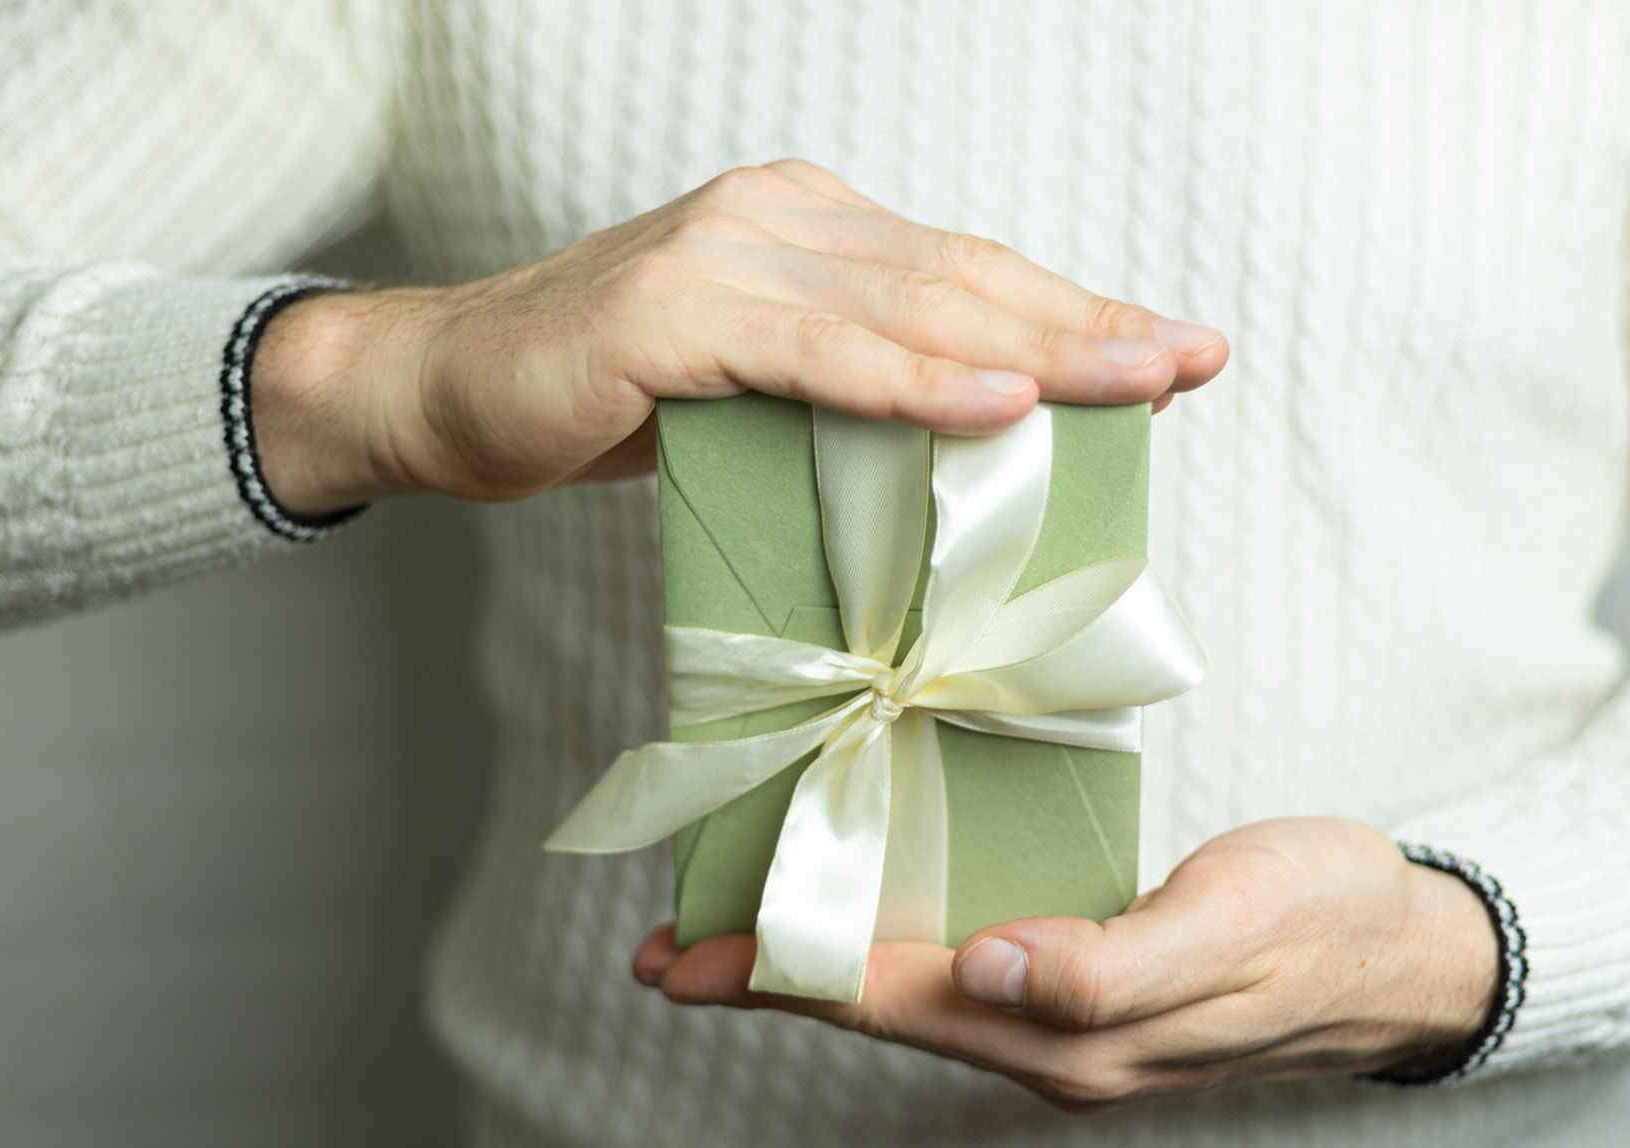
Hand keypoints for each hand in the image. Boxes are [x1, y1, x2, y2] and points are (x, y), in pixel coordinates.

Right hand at [251, 158, 1229, 516]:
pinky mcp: (671, 312)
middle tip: (1189, 364)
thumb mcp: (754, 396)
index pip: (967, 273)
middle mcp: (779, 217)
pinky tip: (996, 403)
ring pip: (909, 305)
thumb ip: (846, 395)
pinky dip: (912, 381)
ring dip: (1034, 350)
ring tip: (1135, 382)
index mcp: (807, 228)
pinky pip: (817, 352)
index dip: (1075, 313)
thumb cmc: (601, 406)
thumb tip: (968, 449)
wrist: (440, 395)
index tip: (1174, 355)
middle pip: (963, 279)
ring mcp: (724, 254)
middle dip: (1086, 328)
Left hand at [633, 817, 1498, 1111]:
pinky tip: (857, 917)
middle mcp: (1054, 1045)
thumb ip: (1113, 965)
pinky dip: (885, 948)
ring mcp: (1066, 1026)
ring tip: (733, 935)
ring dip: (815, 969)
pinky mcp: (1082, 990)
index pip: (897, 1003)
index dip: (786, 977)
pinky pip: (957, 974)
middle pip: (882, 1013)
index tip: (689, 959)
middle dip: (771, 981)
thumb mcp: (1232, 928)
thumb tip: (990, 970)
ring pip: (911, 1000)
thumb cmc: (1321, 918)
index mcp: (1078, 1036)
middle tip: (669, 953)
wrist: (1401, 949)